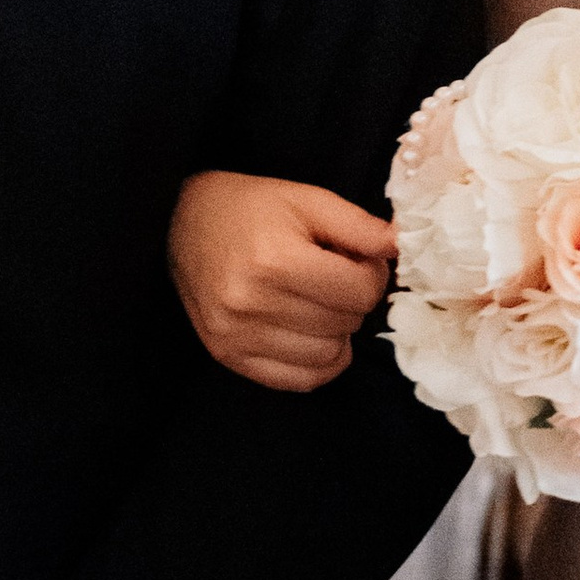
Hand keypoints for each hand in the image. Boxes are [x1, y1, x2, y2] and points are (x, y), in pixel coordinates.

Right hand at [168, 169, 396, 390]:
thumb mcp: (305, 199)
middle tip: (335, 276)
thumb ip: (358, 225)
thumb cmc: (248, 207)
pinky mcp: (228, 356)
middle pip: (347, 323)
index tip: (357, 259)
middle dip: (353, 300)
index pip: (361, 291)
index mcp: (275, 259)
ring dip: (337, 331)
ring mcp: (237, 336)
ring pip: (329, 356)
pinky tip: (312, 334)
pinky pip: (299, 380)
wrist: (177, 222)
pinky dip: (319, 362)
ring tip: (319, 302)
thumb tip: (401, 247)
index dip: (372, 273)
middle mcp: (252, 303)